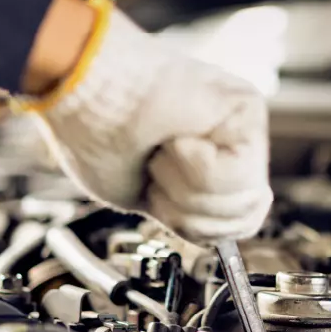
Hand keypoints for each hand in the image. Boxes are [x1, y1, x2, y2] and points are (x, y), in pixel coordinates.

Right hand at [36, 3, 272, 243]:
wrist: (82, 94)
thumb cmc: (98, 136)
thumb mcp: (151, 200)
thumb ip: (193, 215)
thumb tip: (224, 237)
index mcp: (213, 161)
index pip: (238, 224)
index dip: (193, 225)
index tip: (156, 191)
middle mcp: (234, 141)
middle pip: (245, 218)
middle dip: (189, 209)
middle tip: (157, 168)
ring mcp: (245, 125)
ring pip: (244, 200)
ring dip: (189, 187)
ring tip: (165, 149)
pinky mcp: (247, 109)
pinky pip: (239, 174)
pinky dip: (198, 168)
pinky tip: (177, 137)